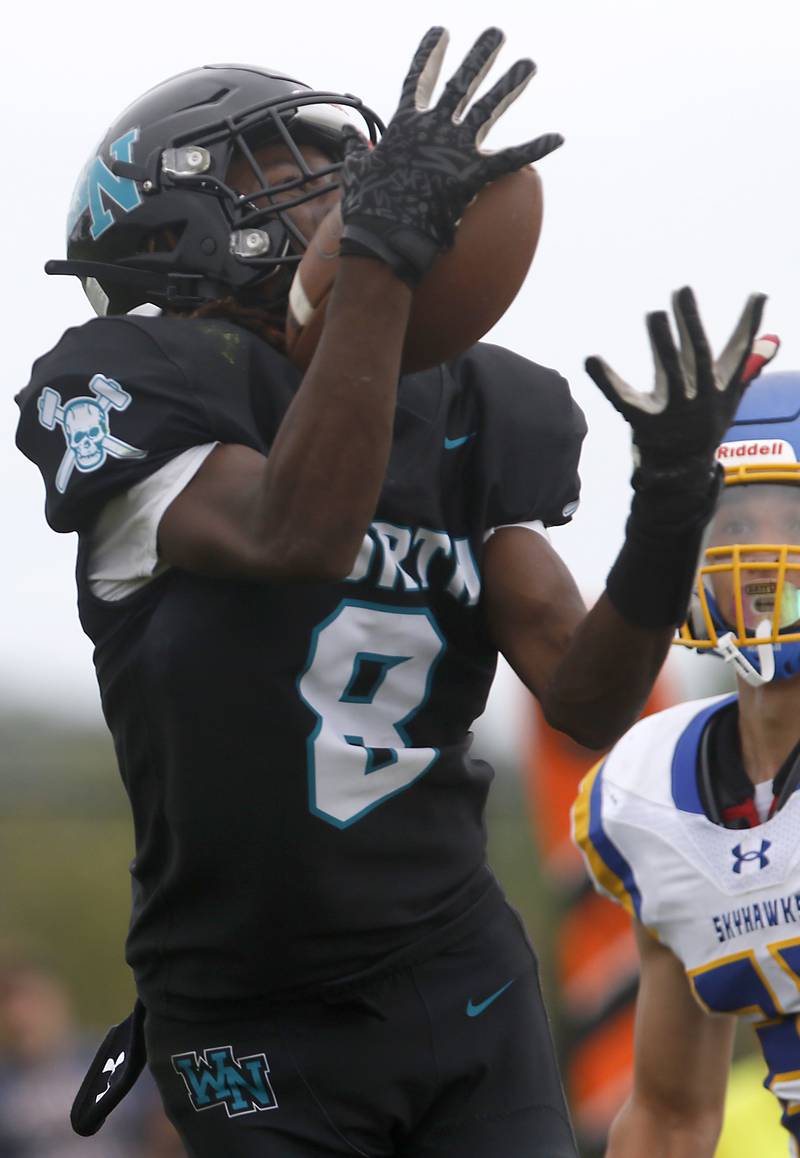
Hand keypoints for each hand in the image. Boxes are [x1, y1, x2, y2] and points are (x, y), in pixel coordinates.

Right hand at [339, 26, 562, 284]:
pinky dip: (534, 148)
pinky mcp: (472, 175)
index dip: (429, 54)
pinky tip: (558, 136)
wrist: (384, 237)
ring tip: (529, 64)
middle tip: (497, 33)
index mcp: (405, 125)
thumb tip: (344, 132)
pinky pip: (510, 160)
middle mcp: (434, 129)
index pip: (418, 80)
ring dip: (510, 85)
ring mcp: (454, 150)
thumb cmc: (367, 208)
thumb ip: (352, 147)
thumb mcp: (354, 170)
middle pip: (461, 84)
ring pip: (488, 108)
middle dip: (480, 56)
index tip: (442, 32)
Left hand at [585, 288, 767, 483]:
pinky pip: (622, 398)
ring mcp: (672, 410)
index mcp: (719, 386)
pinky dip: (606, 380)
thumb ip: (747, 364)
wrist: (683, 471)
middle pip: (699, 354)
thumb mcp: (729, 395)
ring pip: (668, 371)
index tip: (757, 295)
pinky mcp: (643, 422)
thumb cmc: (704, 422)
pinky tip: (591, 359)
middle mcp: (699, 397)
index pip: (738, 350)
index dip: (749, 324)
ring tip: (654, 312)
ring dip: (662, 342)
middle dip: (691, 322)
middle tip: (683, 290)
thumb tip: (774, 341)